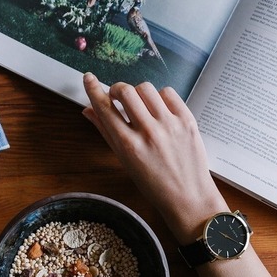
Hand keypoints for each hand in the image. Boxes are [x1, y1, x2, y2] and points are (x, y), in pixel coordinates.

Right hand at [82, 73, 228, 243]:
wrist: (188, 197)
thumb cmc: (154, 184)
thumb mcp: (125, 161)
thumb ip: (106, 133)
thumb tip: (88, 110)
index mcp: (128, 145)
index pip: (104, 108)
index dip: (93, 89)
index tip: (88, 78)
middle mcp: (148, 132)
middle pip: (125, 91)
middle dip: (117, 89)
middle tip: (117, 97)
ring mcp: (169, 124)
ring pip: (146, 88)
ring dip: (138, 93)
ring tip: (140, 105)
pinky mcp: (187, 120)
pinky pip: (168, 93)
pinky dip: (159, 97)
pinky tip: (158, 109)